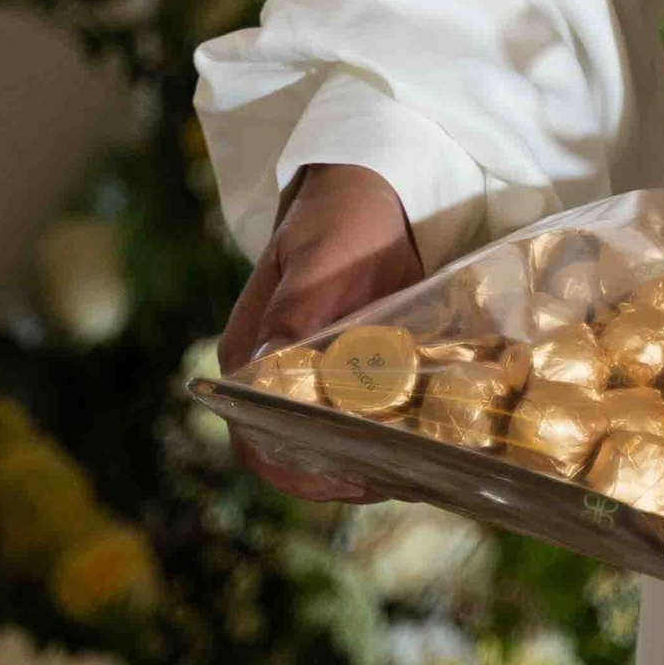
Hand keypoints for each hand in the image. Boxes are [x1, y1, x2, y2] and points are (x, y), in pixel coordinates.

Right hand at [217, 162, 422, 503]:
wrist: (371, 185)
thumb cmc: (342, 215)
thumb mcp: (321, 257)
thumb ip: (295, 311)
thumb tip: (265, 369)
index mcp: (248, 352)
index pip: (257, 439)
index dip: (300, 472)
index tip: (355, 478)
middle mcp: (267, 373)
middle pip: (289, 455)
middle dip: (338, 477)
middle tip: (399, 479)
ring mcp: (301, 374)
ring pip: (321, 445)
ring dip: (362, 464)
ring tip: (415, 469)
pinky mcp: (336, 370)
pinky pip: (349, 419)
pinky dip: (377, 438)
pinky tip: (415, 442)